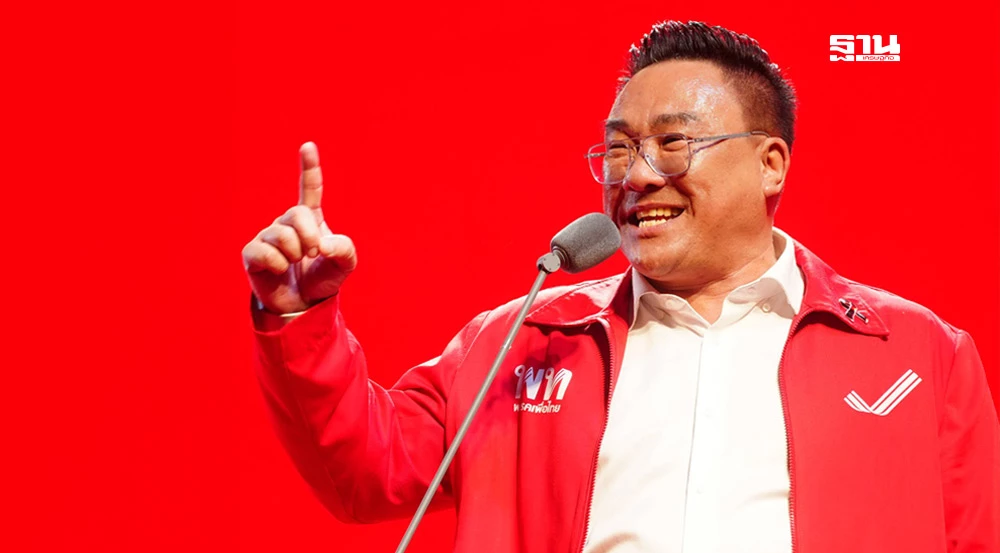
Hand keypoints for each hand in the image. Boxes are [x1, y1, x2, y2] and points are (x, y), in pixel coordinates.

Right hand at [242, 142, 356, 313]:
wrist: (303, 305)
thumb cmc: (323, 279)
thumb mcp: (344, 265)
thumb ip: (344, 250)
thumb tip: (322, 244)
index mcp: (310, 219)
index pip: (309, 189)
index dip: (309, 168)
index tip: (308, 146)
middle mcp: (287, 222)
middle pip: (297, 213)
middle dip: (309, 236)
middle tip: (312, 254)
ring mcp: (268, 236)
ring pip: (282, 234)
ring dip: (294, 254)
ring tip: (295, 264)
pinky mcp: (252, 253)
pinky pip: (264, 252)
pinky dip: (278, 265)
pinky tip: (279, 270)